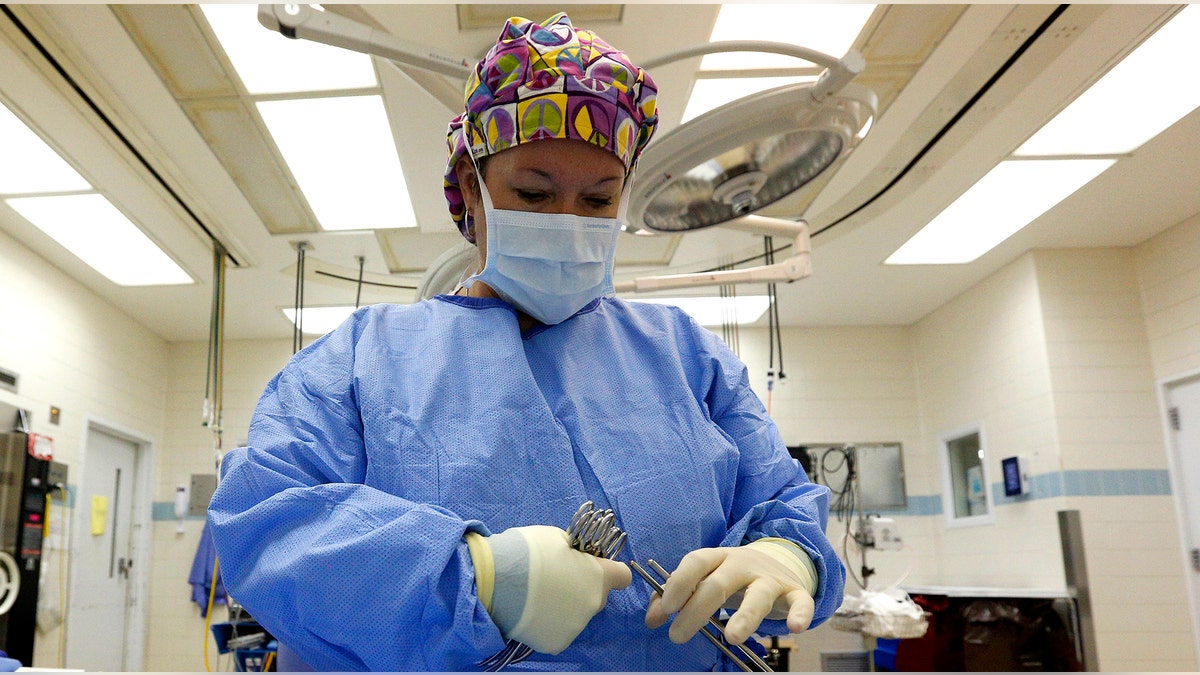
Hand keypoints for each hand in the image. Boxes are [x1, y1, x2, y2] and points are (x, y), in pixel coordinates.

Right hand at [484, 525, 630, 653]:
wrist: (496, 580)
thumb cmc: (527, 552)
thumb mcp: (557, 538)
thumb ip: (574, 552)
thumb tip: (575, 557)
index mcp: (599, 575)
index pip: (622, 577)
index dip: (609, 571)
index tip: (594, 569)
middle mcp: (594, 603)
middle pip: (596, 597)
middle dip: (581, 589)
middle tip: (555, 581)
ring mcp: (576, 626)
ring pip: (576, 615)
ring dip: (564, 607)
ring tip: (537, 597)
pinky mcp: (557, 643)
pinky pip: (558, 631)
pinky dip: (548, 624)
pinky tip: (531, 612)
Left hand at [644, 543, 814, 644]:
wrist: (779, 563)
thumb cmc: (733, 577)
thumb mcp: (707, 579)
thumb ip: (678, 596)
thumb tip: (653, 618)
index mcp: (719, 558)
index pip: (697, 561)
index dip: (680, 582)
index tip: (666, 607)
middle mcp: (744, 564)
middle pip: (720, 583)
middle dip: (698, 609)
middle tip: (679, 635)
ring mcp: (770, 577)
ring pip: (758, 594)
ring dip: (745, 615)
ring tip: (732, 637)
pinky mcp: (795, 592)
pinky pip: (801, 602)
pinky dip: (800, 614)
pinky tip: (794, 628)